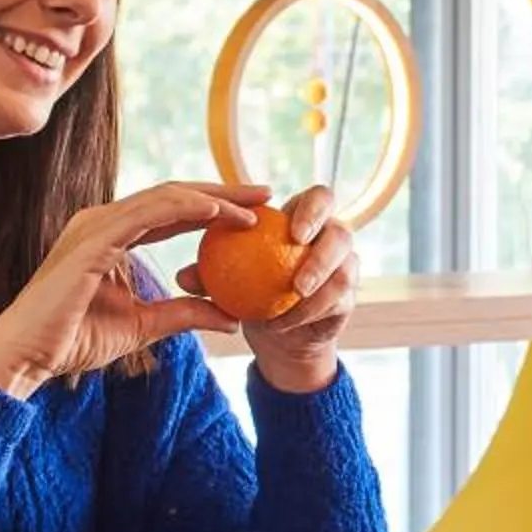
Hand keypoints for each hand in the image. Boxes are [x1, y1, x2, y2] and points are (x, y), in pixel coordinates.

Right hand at [0, 182, 266, 396]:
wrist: (26, 356)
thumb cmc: (72, 341)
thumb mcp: (144, 325)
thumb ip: (184, 314)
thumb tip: (232, 317)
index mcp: (110, 236)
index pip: (171, 212)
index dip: (213, 207)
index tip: (255, 212)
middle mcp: (102, 222)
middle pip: (173, 196)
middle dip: (222, 190)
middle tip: (266, 193)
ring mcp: (95, 225)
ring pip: (165, 197)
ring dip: (213, 196)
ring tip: (254, 203)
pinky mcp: (92, 239)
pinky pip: (147, 213)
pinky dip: (185, 207)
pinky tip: (219, 212)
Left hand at [179, 183, 354, 393]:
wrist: (279, 332)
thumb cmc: (248, 292)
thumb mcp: (225, 282)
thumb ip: (209, 275)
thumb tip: (183, 276)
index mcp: (306, 222)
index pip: (319, 199)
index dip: (310, 207)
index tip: (291, 227)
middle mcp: (332, 242)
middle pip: (342, 228)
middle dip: (322, 236)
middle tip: (298, 249)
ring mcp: (345, 271)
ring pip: (346, 268)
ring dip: (319, 277)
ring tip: (294, 292)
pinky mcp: (348, 300)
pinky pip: (337, 301)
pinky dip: (309, 311)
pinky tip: (284, 321)